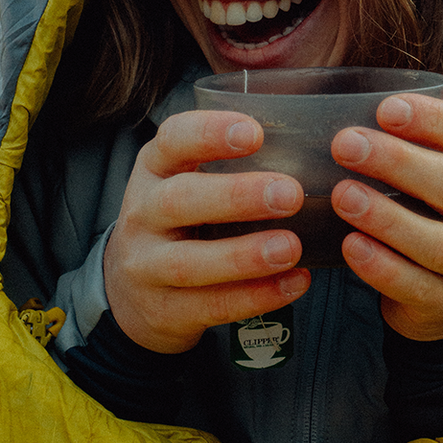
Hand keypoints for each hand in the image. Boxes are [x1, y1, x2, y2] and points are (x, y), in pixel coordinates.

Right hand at [103, 110, 309, 352]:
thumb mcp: (186, 180)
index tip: (255, 133)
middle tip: (290, 194)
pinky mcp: (165, 309)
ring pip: (189, 262)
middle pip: (179, 200)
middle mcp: (143, 213)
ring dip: (244, 255)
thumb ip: (231, 162)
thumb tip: (310, 139)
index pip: (172, 140)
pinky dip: (256, 296)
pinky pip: (212, 305)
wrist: (132, 292)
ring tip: (291, 247)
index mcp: (154, 169)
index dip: (209, 133)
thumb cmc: (179, 222)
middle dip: (236, 196)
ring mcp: (147, 265)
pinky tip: (294, 282)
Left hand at [329, 80, 442, 340]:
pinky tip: (351, 245)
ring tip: (342, 195)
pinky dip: (381, 267)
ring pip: (436, 241)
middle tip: (345, 145)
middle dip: (397, 163)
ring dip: (386, 217)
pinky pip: (416, 285)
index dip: (432, 120)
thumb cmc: (442, 204)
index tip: (384, 108)